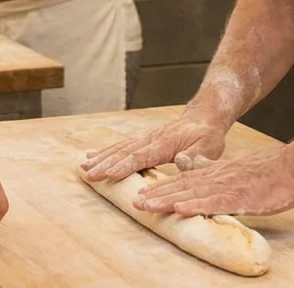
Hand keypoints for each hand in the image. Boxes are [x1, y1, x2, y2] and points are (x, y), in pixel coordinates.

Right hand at [80, 111, 229, 181]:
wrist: (204, 117)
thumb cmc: (207, 135)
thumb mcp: (209, 147)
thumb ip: (196, 156)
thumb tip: (182, 161)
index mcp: (166, 143)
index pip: (142, 156)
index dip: (125, 166)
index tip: (109, 175)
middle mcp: (151, 138)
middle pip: (125, 152)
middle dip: (106, 164)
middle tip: (89, 175)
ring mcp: (145, 138)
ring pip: (120, 148)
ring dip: (101, 158)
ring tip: (84, 166)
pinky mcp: (143, 139)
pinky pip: (121, 146)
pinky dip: (105, 152)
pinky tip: (92, 157)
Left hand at [133, 150, 293, 217]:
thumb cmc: (269, 173)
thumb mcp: (238, 171)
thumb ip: (216, 172)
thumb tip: (197, 171)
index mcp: (217, 174)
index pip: (184, 181)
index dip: (162, 187)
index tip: (142, 194)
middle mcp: (218, 179)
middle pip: (182, 187)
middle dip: (157, 195)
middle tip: (135, 202)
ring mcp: (228, 188)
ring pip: (193, 194)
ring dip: (168, 200)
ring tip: (147, 205)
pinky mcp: (240, 198)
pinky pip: (214, 203)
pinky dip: (196, 206)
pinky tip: (181, 210)